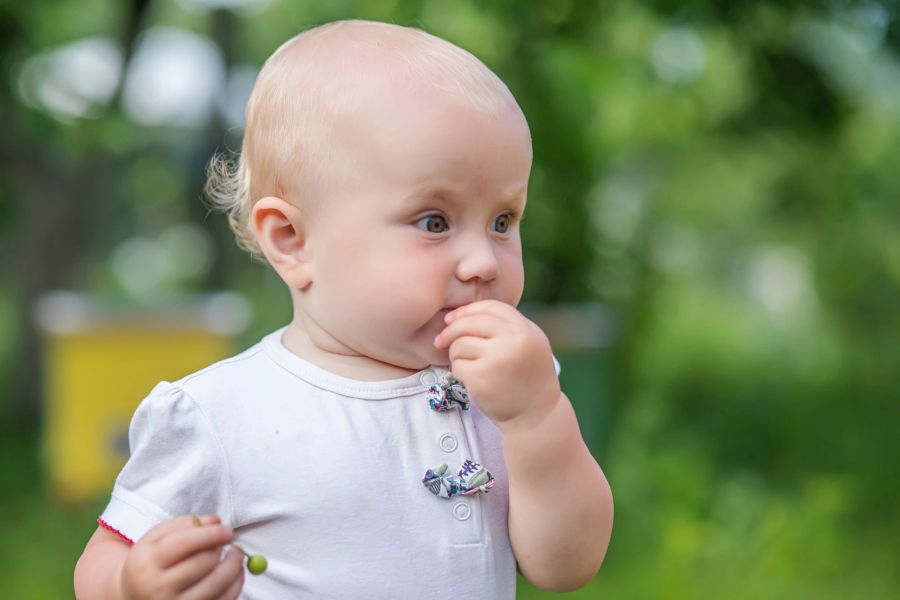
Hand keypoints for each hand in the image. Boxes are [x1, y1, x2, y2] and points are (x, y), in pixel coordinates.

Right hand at [120, 515, 243, 599]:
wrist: (135, 597)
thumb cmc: (150, 562)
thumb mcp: (155, 538)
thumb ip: (184, 523)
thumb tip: (216, 521)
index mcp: (147, 563)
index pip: (184, 543)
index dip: (211, 534)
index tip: (228, 530)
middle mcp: (158, 588)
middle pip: (202, 563)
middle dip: (220, 549)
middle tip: (226, 542)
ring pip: (216, 584)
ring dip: (234, 565)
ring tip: (236, 555)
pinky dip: (235, 584)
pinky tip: (235, 573)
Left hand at [434, 300, 560, 432]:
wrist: (536, 415)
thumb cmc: (527, 377)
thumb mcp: (528, 344)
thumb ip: (506, 326)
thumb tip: (461, 314)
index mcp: (526, 330)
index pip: (491, 307)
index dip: (467, 311)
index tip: (452, 319)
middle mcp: (514, 341)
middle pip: (471, 322)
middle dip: (451, 330)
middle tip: (441, 340)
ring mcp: (498, 359)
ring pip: (460, 344)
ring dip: (456, 354)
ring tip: (467, 365)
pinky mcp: (482, 379)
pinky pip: (457, 365)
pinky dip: (459, 371)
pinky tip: (471, 379)